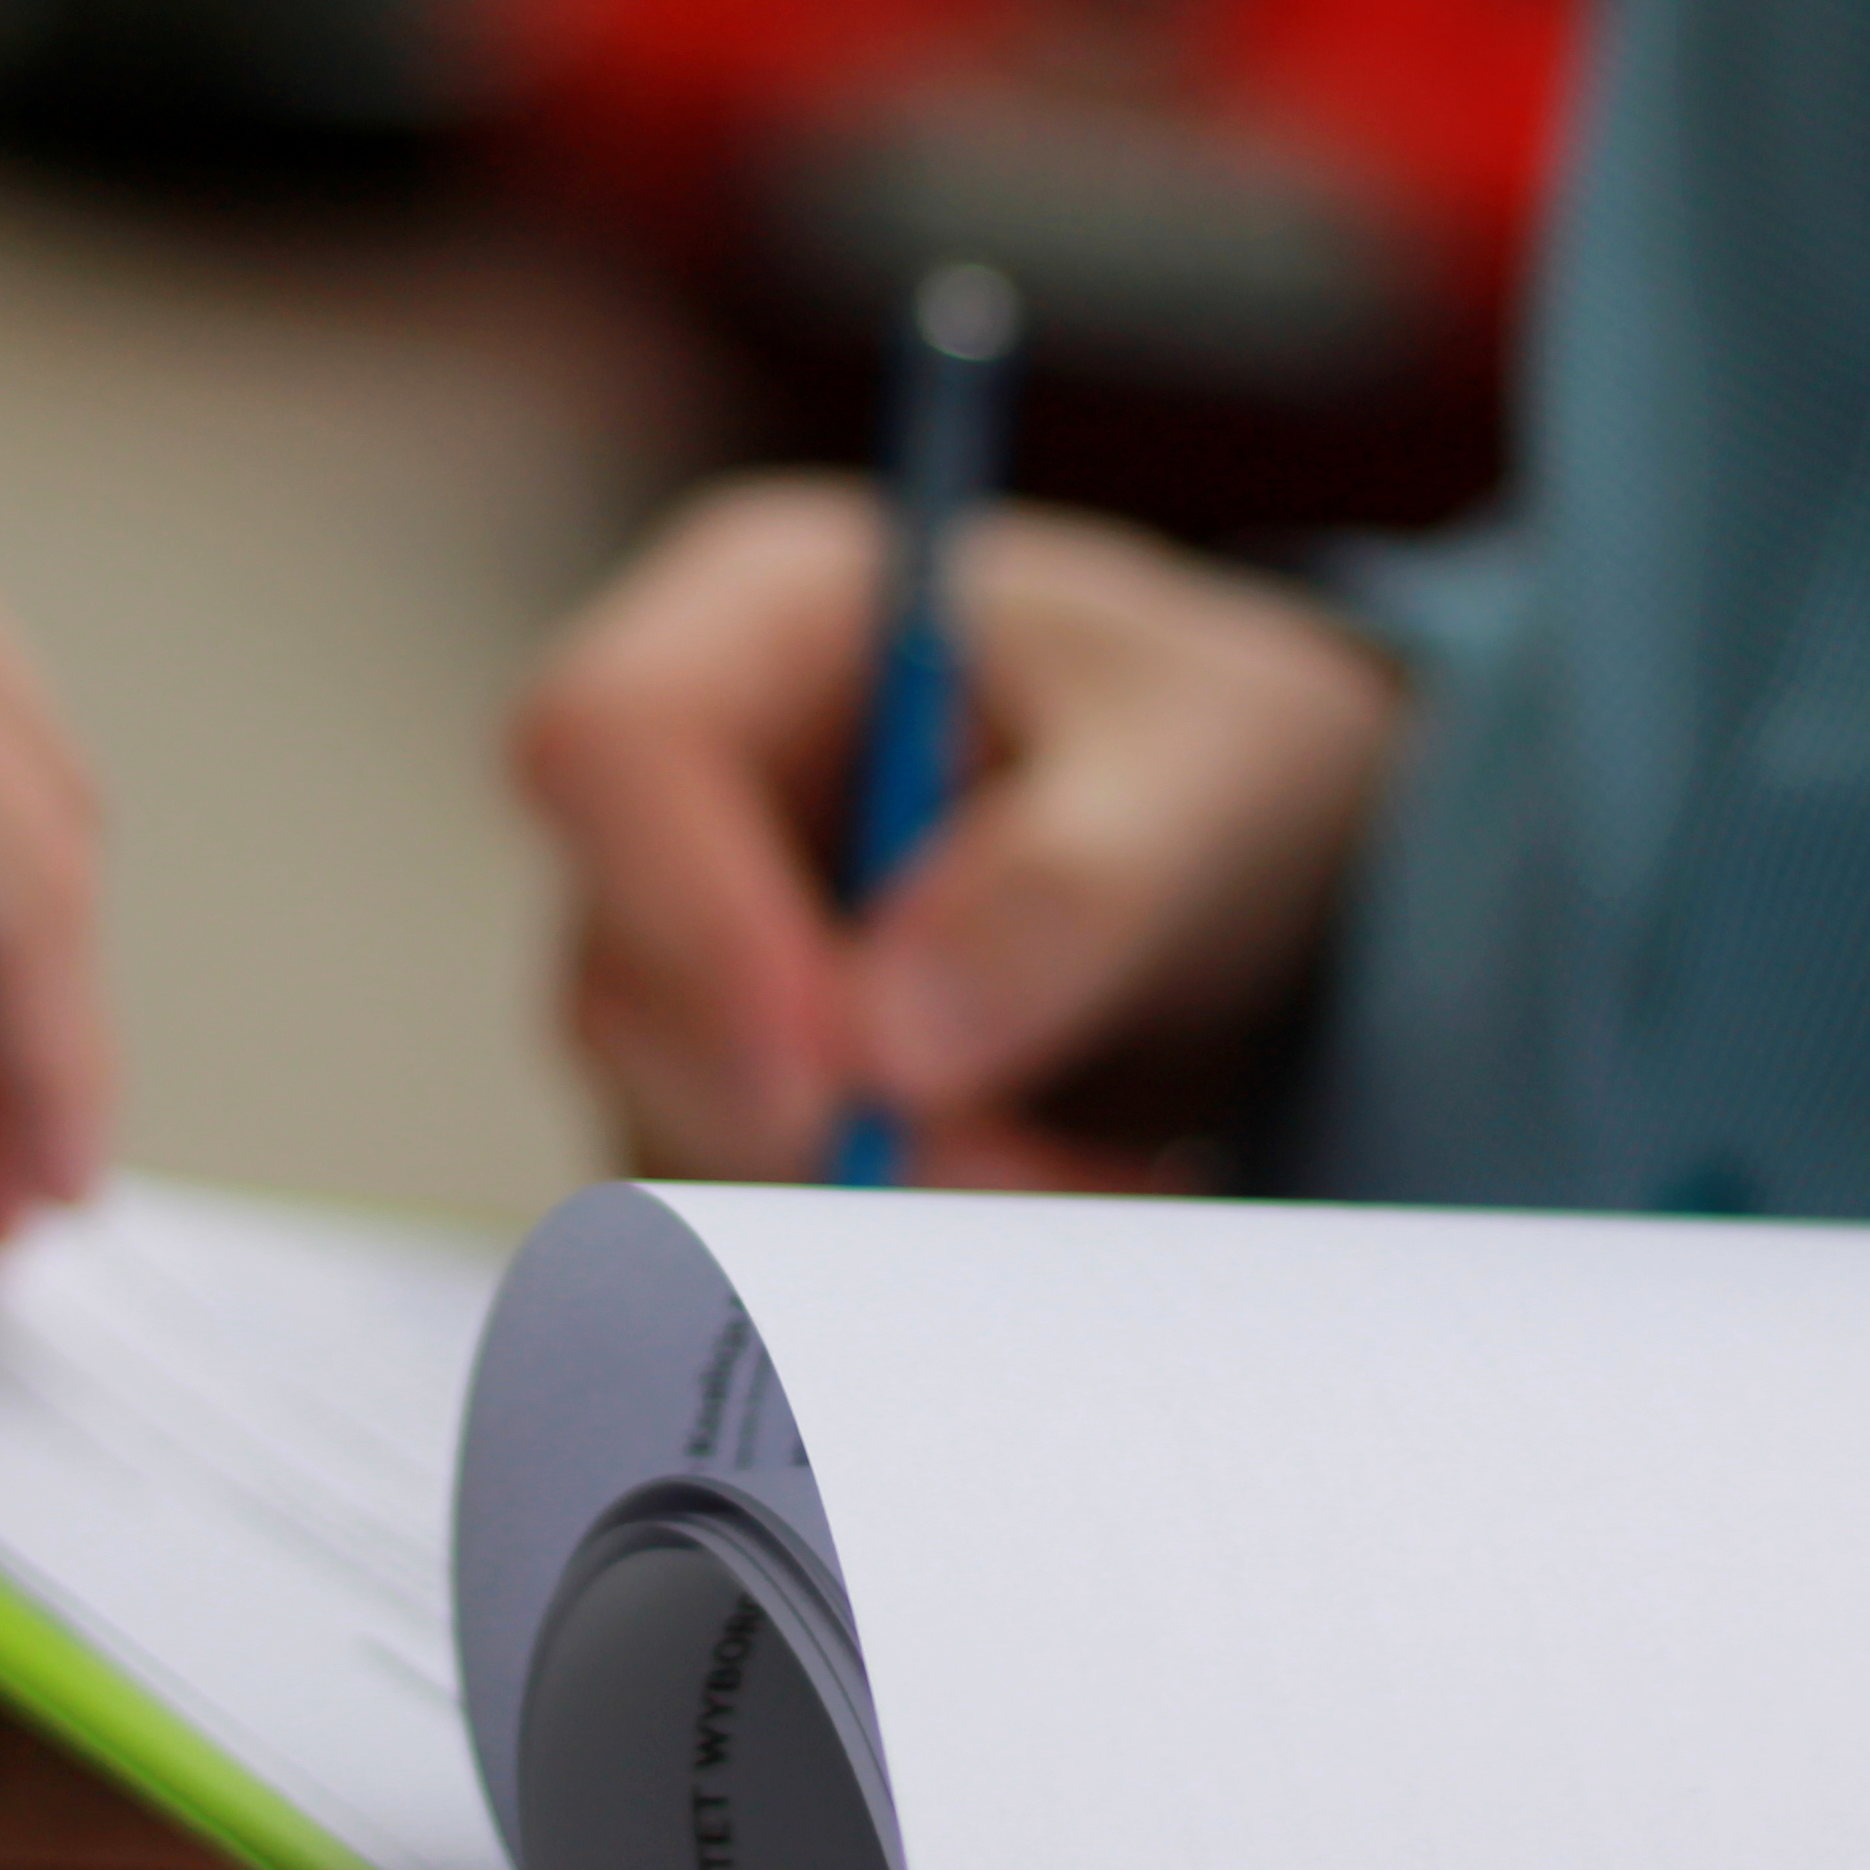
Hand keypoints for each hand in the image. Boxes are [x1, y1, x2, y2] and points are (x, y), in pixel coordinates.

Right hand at [513, 479, 1403, 1187]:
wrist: (1259, 862)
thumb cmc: (1215, 747)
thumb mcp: (1216, 771)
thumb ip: (1076, 885)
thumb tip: (889, 1048)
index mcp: (758, 618)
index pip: (610, 744)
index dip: (687, 912)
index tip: (834, 1069)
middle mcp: (682, 795)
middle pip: (620, 979)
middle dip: (811, 1114)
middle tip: (1015, 1176)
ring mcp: (691, 963)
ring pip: (677, 1128)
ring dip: (876, 1200)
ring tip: (1096, 1182)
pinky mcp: (736, 1100)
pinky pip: (757, 1216)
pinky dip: (896, 1251)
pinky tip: (1059, 1201)